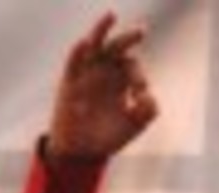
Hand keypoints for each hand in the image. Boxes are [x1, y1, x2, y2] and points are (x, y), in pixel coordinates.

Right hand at [47, 12, 157, 159]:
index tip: (140, 95)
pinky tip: (87, 43)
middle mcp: (104, 72)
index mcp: (121, 80)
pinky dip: (80, 52)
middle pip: (117, 48)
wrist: (83, 151)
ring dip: (101, 30)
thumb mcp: (135, 125)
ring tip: (112, 15)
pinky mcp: (70, 82)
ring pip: (94, 45)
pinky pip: (74, 63)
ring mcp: (86, 74)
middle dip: (129, 38)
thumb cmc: (110, 135)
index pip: (133, 66)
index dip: (139, 77)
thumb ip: (147, 112)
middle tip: (142, 31)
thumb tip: (149, 96)